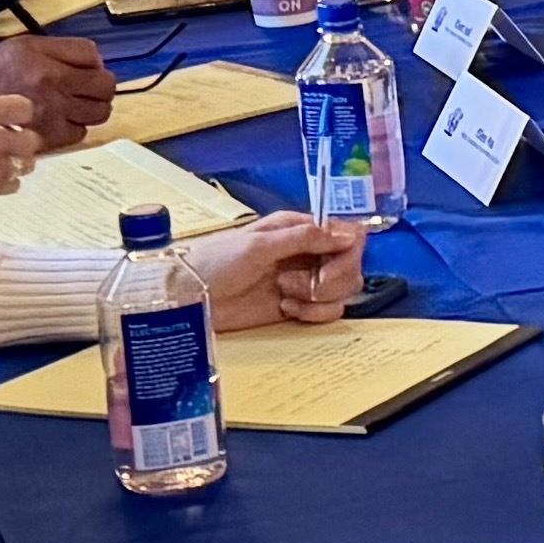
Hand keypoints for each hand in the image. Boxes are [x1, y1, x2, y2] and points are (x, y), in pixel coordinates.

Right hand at [0, 35, 114, 141]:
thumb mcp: (8, 51)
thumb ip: (49, 51)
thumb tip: (90, 60)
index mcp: (35, 53)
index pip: (91, 53)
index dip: (91, 63)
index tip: (84, 69)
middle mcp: (47, 79)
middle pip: (104, 84)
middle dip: (98, 87)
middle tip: (84, 91)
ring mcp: (51, 111)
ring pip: (98, 111)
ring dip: (89, 109)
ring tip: (70, 108)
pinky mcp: (49, 138)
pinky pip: (80, 133)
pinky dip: (71, 130)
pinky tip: (53, 125)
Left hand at [193, 215, 369, 331]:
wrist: (192, 298)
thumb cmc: (216, 262)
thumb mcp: (260, 244)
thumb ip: (306, 238)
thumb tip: (349, 234)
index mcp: (300, 229)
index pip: (347, 234)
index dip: (348, 249)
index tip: (333, 260)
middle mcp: (307, 254)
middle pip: (350, 264)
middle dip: (334, 277)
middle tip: (310, 283)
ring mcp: (305, 282)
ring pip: (343, 290)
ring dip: (319, 296)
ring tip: (287, 293)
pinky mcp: (300, 308)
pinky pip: (328, 312)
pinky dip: (312, 313)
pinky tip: (287, 309)